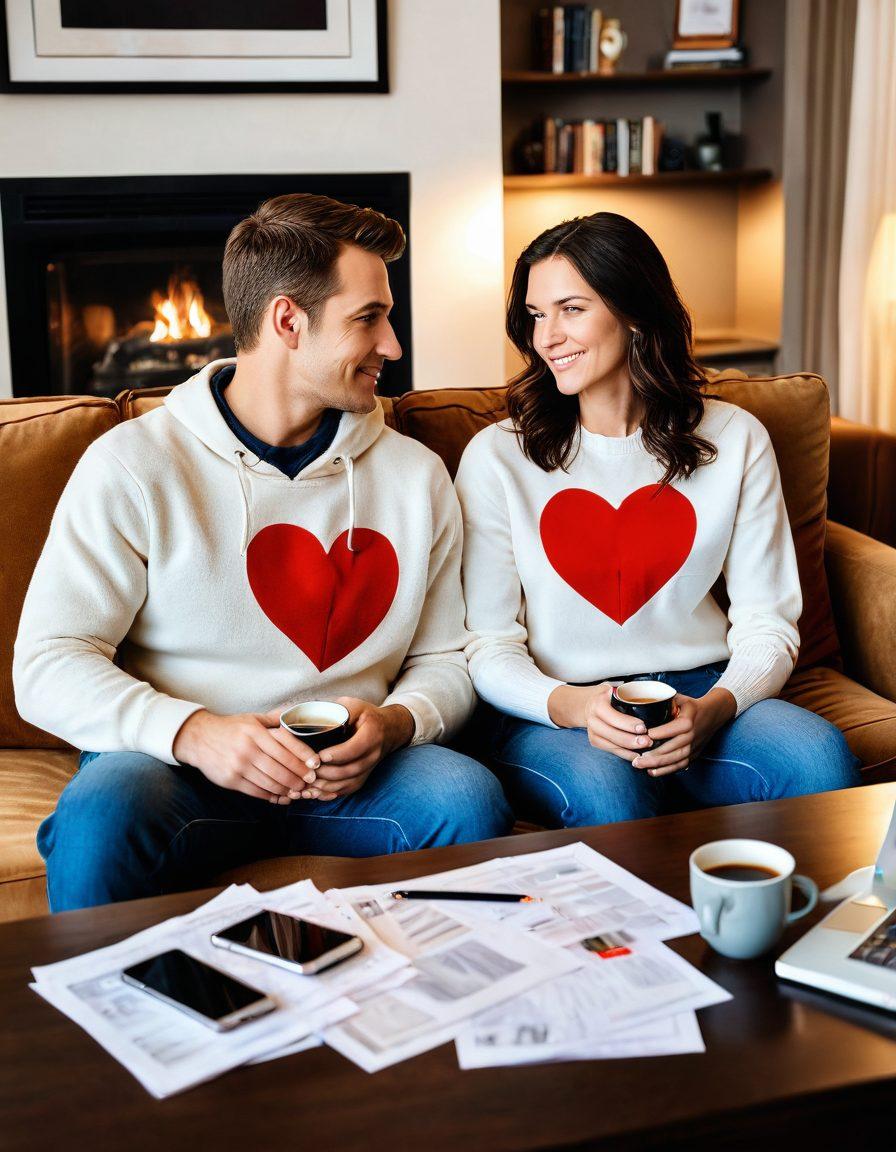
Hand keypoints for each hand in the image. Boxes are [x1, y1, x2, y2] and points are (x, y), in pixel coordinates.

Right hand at [172, 709, 321, 803]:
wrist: (198, 738)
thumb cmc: (230, 728)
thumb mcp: (251, 719)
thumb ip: (274, 719)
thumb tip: (296, 715)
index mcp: (256, 731)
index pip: (286, 745)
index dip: (303, 757)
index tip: (315, 765)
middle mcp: (248, 748)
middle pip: (281, 767)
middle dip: (299, 777)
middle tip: (310, 783)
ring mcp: (239, 765)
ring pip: (270, 782)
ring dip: (287, 789)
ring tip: (298, 791)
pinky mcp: (231, 780)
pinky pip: (256, 791)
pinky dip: (271, 796)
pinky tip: (281, 797)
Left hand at [294, 698, 414, 801]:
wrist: (389, 730)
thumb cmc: (366, 716)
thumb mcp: (355, 706)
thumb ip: (338, 710)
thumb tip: (312, 717)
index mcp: (372, 734)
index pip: (354, 749)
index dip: (336, 755)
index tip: (319, 756)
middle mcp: (374, 755)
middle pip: (350, 770)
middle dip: (326, 773)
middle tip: (307, 770)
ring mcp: (369, 769)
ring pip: (348, 783)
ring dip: (326, 786)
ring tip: (306, 783)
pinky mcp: (364, 778)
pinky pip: (348, 790)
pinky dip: (330, 793)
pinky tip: (314, 792)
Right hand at [582, 683, 658, 760]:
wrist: (589, 704)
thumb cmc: (609, 696)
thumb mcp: (615, 689)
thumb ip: (628, 693)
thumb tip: (650, 695)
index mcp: (598, 704)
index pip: (613, 717)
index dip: (628, 724)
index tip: (643, 728)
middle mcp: (592, 719)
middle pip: (611, 733)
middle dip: (631, 740)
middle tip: (648, 741)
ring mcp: (592, 731)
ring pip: (610, 744)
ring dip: (629, 749)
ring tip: (645, 749)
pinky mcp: (594, 741)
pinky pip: (610, 750)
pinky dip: (624, 754)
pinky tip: (636, 755)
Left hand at [634, 688, 736, 776]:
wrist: (713, 714)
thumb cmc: (691, 706)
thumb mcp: (680, 698)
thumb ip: (664, 700)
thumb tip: (645, 700)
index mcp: (688, 720)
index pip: (672, 729)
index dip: (658, 734)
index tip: (642, 737)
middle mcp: (692, 735)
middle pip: (673, 748)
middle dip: (653, 755)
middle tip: (636, 758)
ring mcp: (693, 747)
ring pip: (676, 759)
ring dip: (658, 765)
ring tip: (640, 765)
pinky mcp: (693, 754)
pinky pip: (680, 765)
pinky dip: (666, 770)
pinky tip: (652, 772)